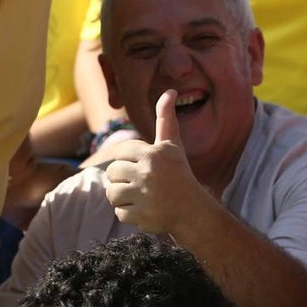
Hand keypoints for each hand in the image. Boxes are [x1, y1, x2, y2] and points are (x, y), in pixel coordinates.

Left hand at [104, 90, 199, 232]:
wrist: (194, 211)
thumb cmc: (180, 174)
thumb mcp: (173, 146)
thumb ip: (166, 119)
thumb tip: (169, 90)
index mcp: (153, 153)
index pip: (121, 153)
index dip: (128, 161)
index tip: (142, 168)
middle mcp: (148, 173)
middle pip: (112, 173)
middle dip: (123, 179)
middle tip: (142, 184)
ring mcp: (144, 196)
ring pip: (112, 194)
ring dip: (124, 197)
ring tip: (141, 197)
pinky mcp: (141, 217)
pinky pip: (119, 213)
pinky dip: (130, 214)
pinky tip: (145, 210)